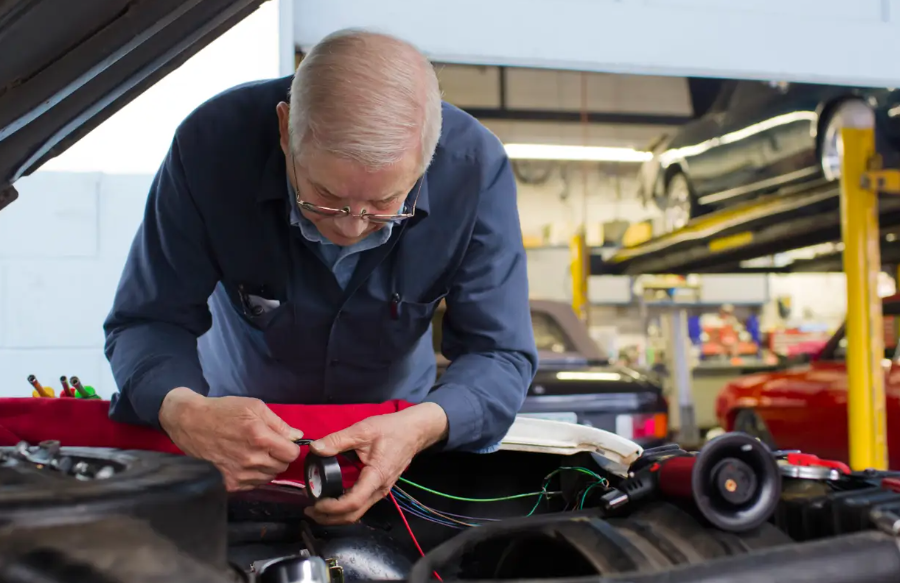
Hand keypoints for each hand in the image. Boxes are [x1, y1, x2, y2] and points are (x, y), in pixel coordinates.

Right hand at [159, 387, 302, 491]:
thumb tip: (297, 436)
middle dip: (280, 456)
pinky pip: (255, 484)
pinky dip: (255, 475)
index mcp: (260, 438)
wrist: (192, 423)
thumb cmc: (224, 411)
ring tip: (256, 453)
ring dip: (268, 466)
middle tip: (268, 445)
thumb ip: (279, 423)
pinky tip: (246, 462)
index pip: (292, 454)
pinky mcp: (230, 483)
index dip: (291, 447)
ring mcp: (240, 474)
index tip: (284, 442)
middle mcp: (252, 459)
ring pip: (270, 477)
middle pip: (282, 467)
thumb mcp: (255, 407)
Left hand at [304, 403, 448, 524]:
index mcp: (376, 477)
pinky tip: (331, 501)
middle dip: (329, 518)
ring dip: (336, 516)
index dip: (331, 507)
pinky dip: (344, 508)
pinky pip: (361, 505)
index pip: (352, 503)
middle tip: (308, 510)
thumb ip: (338, 440)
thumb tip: (315, 448)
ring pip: (357, 513)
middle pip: (353, 515)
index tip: (314, 502)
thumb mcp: (363, 430)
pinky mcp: (380, 488)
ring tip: (316, 508)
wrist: (414, 431)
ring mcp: (381, 491)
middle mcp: (380, 489)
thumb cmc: (391, 429)